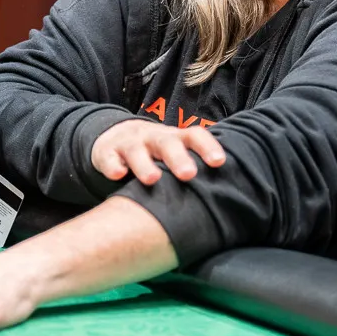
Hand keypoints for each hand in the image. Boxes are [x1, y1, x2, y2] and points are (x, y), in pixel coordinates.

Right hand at [91, 118, 224, 184]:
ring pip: (137, 150)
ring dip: (145, 164)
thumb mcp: (175, 156)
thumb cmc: (157, 154)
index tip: (219, 162)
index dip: (208, 147)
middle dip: (178, 157)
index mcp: (176, 139)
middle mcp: (154, 138)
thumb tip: (229, 199)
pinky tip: (117, 175)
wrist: (115, 138)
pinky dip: (112, 165)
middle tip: (189, 174)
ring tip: (153, 179)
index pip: (195, 136)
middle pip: (168, 143)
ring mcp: (130, 143)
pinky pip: (109, 158)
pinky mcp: (107, 152)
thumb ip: (195, 169)